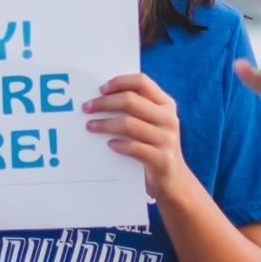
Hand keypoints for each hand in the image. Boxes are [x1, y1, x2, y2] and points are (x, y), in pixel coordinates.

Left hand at [85, 73, 193, 200]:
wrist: (173, 179)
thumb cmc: (154, 146)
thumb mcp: (153, 123)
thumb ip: (138, 109)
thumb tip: (102, 96)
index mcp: (166, 104)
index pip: (142, 82)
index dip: (119, 82)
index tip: (100, 89)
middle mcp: (168, 118)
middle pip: (130, 101)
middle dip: (104, 103)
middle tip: (87, 108)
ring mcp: (167, 139)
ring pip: (128, 124)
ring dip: (105, 124)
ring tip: (90, 126)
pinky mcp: (162, 159)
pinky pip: (134, 148)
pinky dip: (118, 145)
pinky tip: (109, 145)